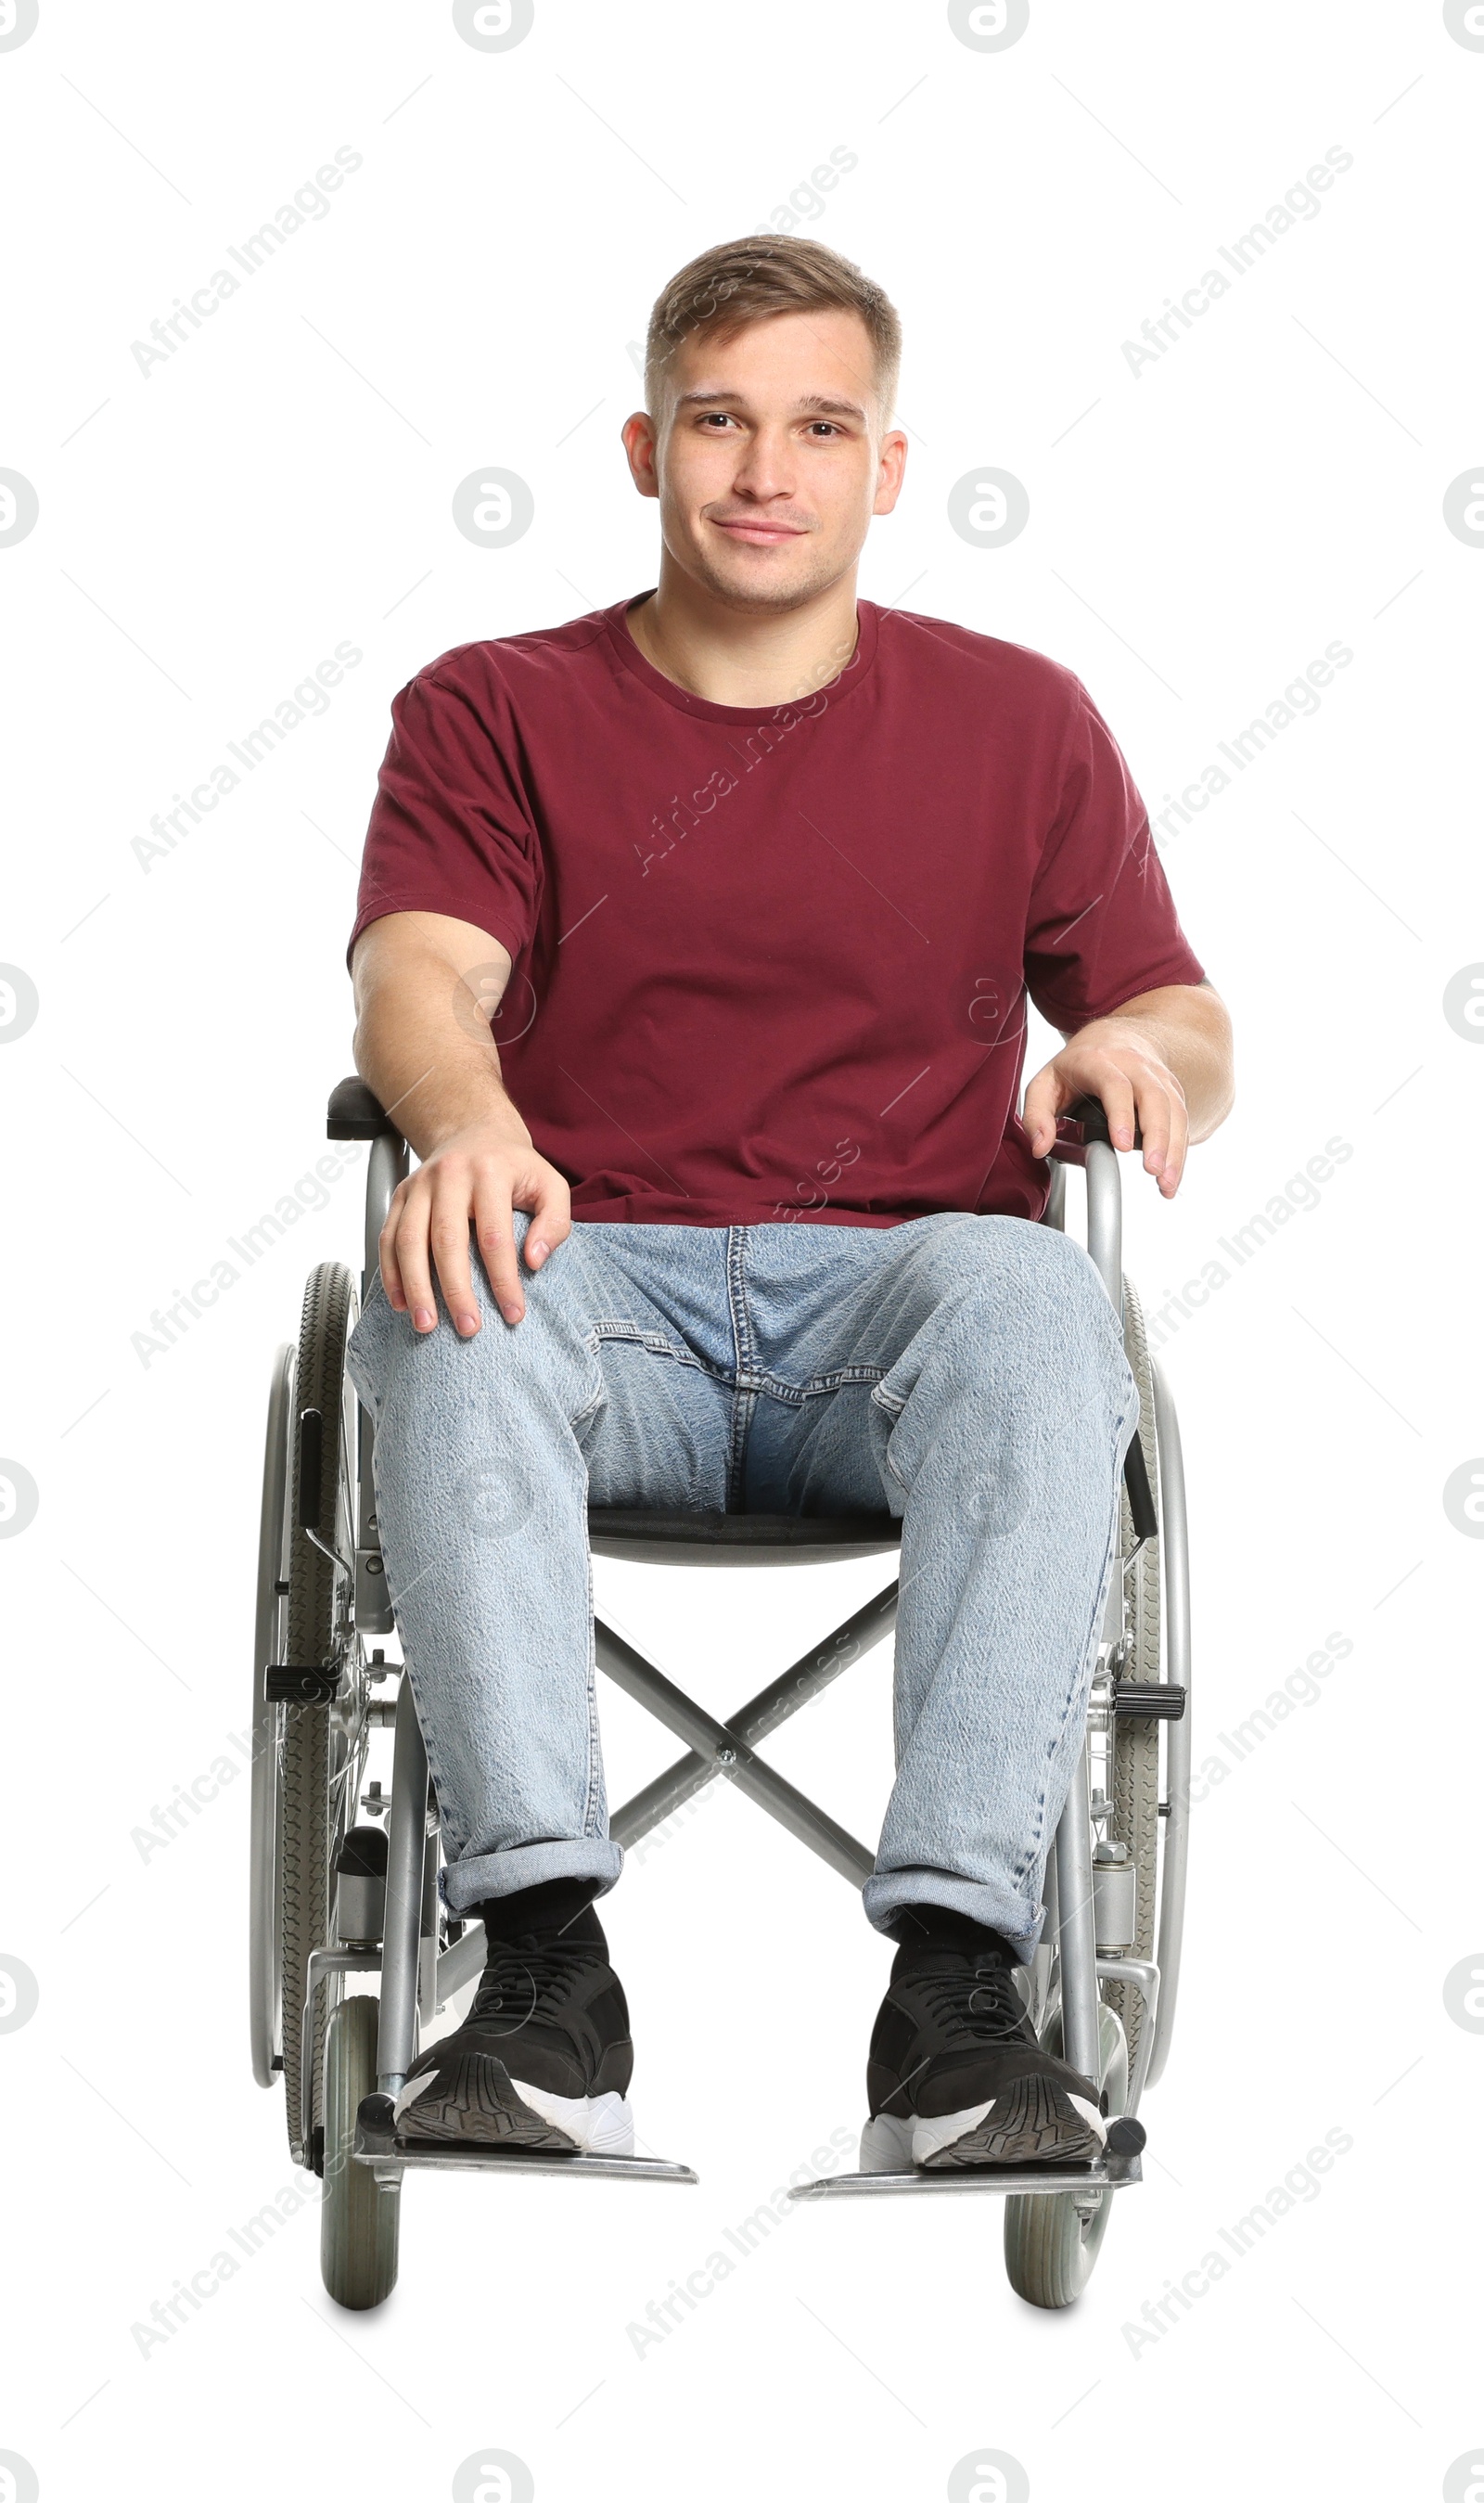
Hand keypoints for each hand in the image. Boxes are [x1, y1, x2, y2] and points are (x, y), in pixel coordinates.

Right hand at [378, 1123, 571, 1333]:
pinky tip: (402, 1302)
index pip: (495, 1237)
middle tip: (467, 1327)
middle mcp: (450, 1175)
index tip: (513, 1313)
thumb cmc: (515, 1168)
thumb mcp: (551, 1186)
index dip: (503, 1280)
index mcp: (490, 1172)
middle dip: (456, 1290)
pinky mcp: (400, 1195)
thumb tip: (534, 1261)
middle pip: (447, 1241)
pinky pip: (388, 1237)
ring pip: (409, 1240)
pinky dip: (391, 1272)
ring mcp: (419, 1184)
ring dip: (416, 1287)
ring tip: (426, 1324)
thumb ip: (554, 1223)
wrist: (475, 1133)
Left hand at [1022, 1018, 1188, 1197]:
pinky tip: (1172, 1176)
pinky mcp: (1172, 1090)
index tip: (1123, 1146)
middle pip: (1153, 1097)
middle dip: (1157, 1136)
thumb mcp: (1044, 1083)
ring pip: (1174, 1109)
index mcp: (1098, 1061)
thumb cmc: (1076, 1066)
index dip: (1121, 1115)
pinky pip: (1181, 1119)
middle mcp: (1134, 1065)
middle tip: (1153, 1170)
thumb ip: (1036, 1115)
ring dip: (1174, 1148)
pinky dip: (1180, 1150)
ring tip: (1166, 1183)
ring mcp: (1157, 1076)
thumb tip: (1039, 1148)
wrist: (1114, 1036)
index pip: (1115, 1085)